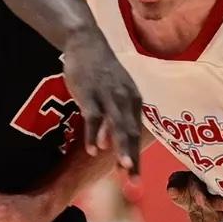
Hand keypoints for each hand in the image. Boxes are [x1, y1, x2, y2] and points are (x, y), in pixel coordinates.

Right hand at [61, 37, 144, 173]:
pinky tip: (94, 150)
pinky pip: (94, 118)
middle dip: (132, 158)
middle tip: (134, 180)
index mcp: (133, 101)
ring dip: (120, 148)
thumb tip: (109, 145)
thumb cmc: (100, 71)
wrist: (86, 41)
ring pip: (117, 126)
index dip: (136, 156)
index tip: (135, 177)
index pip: (136, 133)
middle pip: (130, 133)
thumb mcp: (113, 92)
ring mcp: (108, 96)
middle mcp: (125, 100)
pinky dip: (94, 135)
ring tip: (123, 168)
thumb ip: (112, 118)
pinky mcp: (90, 93)